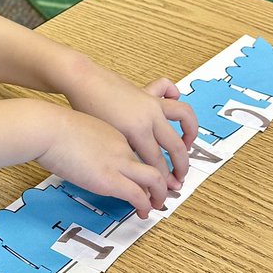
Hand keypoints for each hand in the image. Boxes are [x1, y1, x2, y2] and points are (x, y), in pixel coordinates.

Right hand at [36, 108, 168, 218]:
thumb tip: (84, 156)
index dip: (141, 168)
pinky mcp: (109, 180)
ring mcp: (118, 163)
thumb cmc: (53, 128)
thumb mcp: (77, 131)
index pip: (135, 154)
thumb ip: (87, 143)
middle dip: (161, 180)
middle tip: (160, 192)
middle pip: (153, 163)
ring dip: (159, 195)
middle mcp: (123, 147)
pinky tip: (143, 213)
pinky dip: (145, 206)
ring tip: (155, 205)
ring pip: (154, 179)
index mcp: (115, 134)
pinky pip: (138, 195)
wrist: (48, 128)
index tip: (140, 178)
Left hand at [62, 62, 198, 190]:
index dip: (164, 180)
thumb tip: (139, 173)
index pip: (158, 162)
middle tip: (180, 177)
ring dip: (190, 130)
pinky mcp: (148, 91)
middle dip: (181, 165)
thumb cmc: (86, 110)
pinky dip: (174, 96)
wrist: (82, 81)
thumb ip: (126, 154)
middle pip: (175, 145)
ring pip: (184, 115)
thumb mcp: (107, 140)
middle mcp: (150, 116)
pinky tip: (172, 105)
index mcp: (138, 131)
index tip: (169, 190)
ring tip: (187, 143)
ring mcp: (152, 102)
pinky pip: (168, 89)